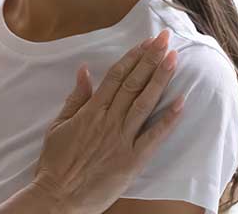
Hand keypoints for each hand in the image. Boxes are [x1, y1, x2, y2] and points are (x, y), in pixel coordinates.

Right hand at [31, 30, 183, 213]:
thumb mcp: (58, 125)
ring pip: (144, 103)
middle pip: (133, 83)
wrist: (58, 197)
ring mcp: (121, 140)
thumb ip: (75, 98)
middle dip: (151, 59)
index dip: (133, 57)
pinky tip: (181, 102)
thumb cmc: (55, 163)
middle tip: (166, 39)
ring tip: (174, 59)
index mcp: (91, 111)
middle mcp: (108, 121)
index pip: (116, 76)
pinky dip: (168, 119)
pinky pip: (153, 136)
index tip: (146, 41)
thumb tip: (84, 71)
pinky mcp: (131, 160)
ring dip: (160, 79)